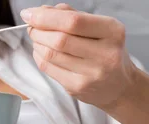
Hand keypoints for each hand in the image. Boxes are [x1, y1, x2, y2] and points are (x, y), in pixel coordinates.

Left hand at [20, 4, 137, 107]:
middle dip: (38, 30)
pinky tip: (42, 51)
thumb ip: (71, 15)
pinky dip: (38, 56)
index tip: (29, 13)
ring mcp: (91, 74)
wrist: (119, 86)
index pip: (73, 22)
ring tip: (38, 38)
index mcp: (112, 32)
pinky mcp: (77, 87)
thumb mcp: (99, 28)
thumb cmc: (106, 52)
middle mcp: (105, 54)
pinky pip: (47, 68)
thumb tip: (41, 11)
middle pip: (59, 39)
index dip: (45, 17)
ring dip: (37, 42)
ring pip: (50, 54)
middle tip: (32, 26)